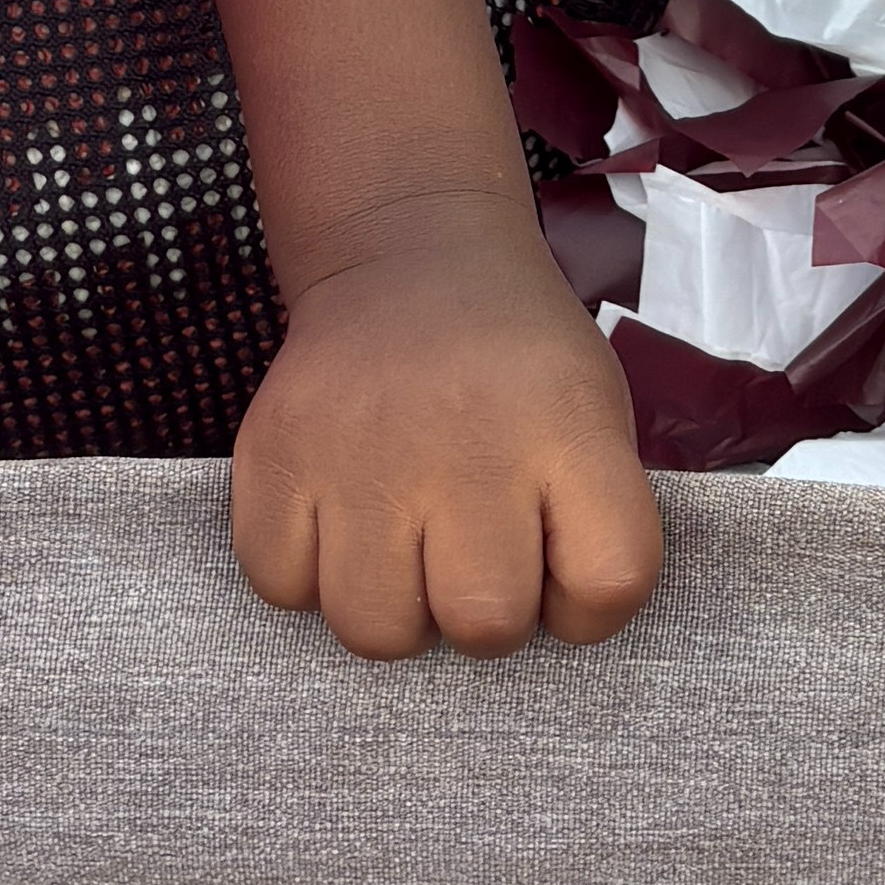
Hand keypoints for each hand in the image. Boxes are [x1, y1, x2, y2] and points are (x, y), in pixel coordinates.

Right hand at [229, 194, 667, 659]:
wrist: (411, 257)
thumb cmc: (516, 364)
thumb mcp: (595, 413)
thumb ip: (589, 520)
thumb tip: (538, 627)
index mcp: (567, 431)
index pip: (609, 583)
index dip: (588, 606)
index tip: (562, 565)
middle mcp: (468, 444)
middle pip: (483, 624)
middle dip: (479, 613)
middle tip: (470, 555)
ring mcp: (361, 451)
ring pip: (373, 628)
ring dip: (392, 607)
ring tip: (402, 546)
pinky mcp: (275, 453)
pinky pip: (281, 586)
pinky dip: (305, 574)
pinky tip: (337, 521)